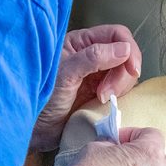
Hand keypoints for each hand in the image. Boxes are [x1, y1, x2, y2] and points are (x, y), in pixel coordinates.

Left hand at [29, 25, 142, 152]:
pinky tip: (103, 104)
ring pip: (125, 73)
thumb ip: (93, 58)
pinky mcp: (100, 94)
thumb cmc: (41, 98)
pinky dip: (119, 96)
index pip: (117, 34)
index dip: (129, 49)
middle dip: (122, 73)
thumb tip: (125, 49)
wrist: (33, 130)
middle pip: (125, 54)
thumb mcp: (65, 74)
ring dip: (120, 87)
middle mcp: (92, 55)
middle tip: (105, 92)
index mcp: (81, 42)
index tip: (132, 70)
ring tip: (101, 99)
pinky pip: (121, 90)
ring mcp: (97, 75)